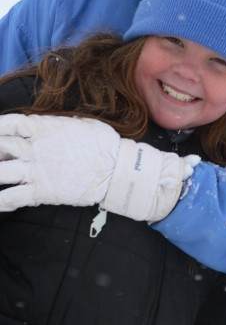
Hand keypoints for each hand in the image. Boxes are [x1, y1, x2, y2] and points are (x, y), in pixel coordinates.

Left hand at [0, 113, 199, 220]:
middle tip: (0, 154)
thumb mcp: (83, 124)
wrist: (116, 170)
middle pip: (2, 146)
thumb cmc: (104, 144)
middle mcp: (37, 148)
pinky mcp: (42, 192)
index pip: (12, 123)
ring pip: (2, 172)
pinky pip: (12, 198)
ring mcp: (38, 171)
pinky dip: (0, 201)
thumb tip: (58, 124)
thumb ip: (63, 124)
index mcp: (46, 128)